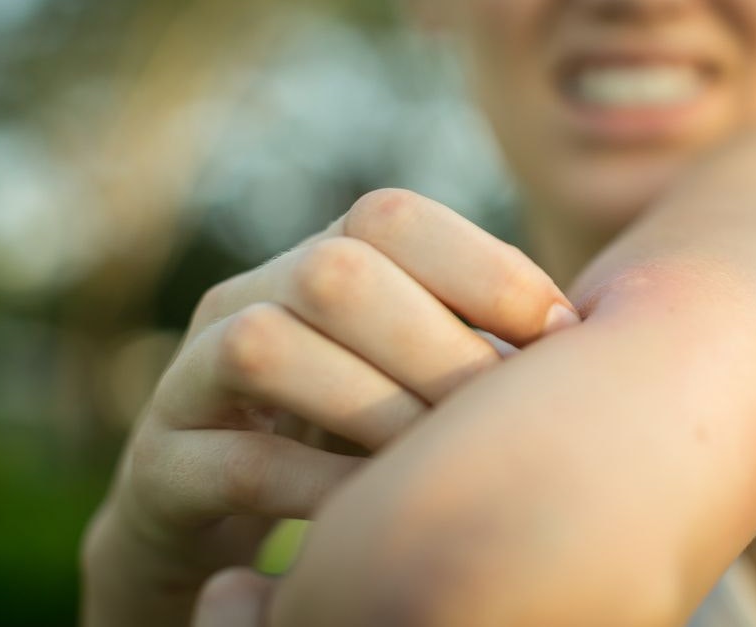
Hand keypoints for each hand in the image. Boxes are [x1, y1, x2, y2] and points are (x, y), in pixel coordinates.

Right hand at [83, 189, 577, 626]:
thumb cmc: (348, 436)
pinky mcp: (159, 465)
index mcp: (320, 263)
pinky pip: (234, 462)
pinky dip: (317, 487)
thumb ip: (478, 345)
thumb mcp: (414, 378)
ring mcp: (192, 378)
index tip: (561, 335)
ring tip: (433, 464)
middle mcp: (250, 298)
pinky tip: (373, 516)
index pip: (391, 217)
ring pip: (267, 346)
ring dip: (373, 409)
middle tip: (498, 416)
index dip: (484, 267)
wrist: (216, 514)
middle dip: (436, 345)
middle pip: (334, 270)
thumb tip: (595, 339)